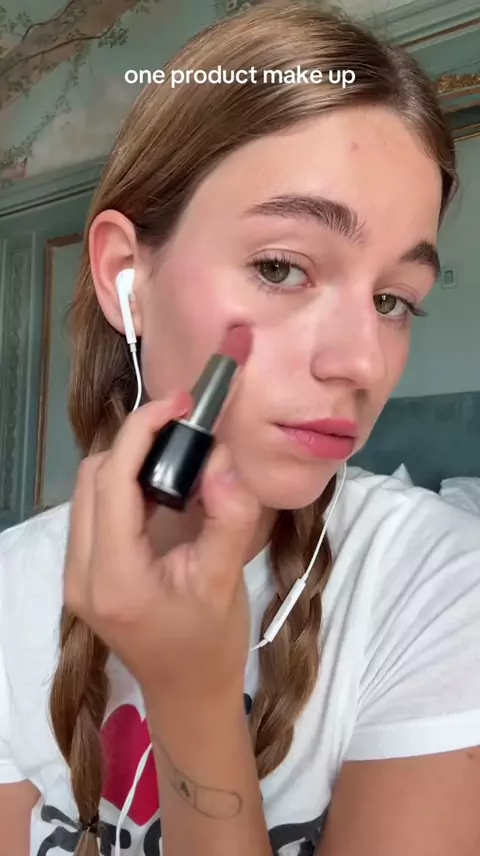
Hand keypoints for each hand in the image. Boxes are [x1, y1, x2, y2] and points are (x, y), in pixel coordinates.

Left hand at [63, 392, 262, 709]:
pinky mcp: (83, 573)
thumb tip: (220, 458)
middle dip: (134, 442)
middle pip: (92, 478)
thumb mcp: (226, 580)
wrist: (188, 693)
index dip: (142, 431)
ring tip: (176, 457)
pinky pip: (94, 509)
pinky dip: (123, 485)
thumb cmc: (212, 644)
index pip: (112, 481)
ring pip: (88, 490)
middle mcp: (81, 572)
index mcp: (115, 576)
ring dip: (127, 462)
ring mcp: (76, 575)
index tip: (182, 405)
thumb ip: (227, 517)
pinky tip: (160, 488)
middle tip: (185, 431)